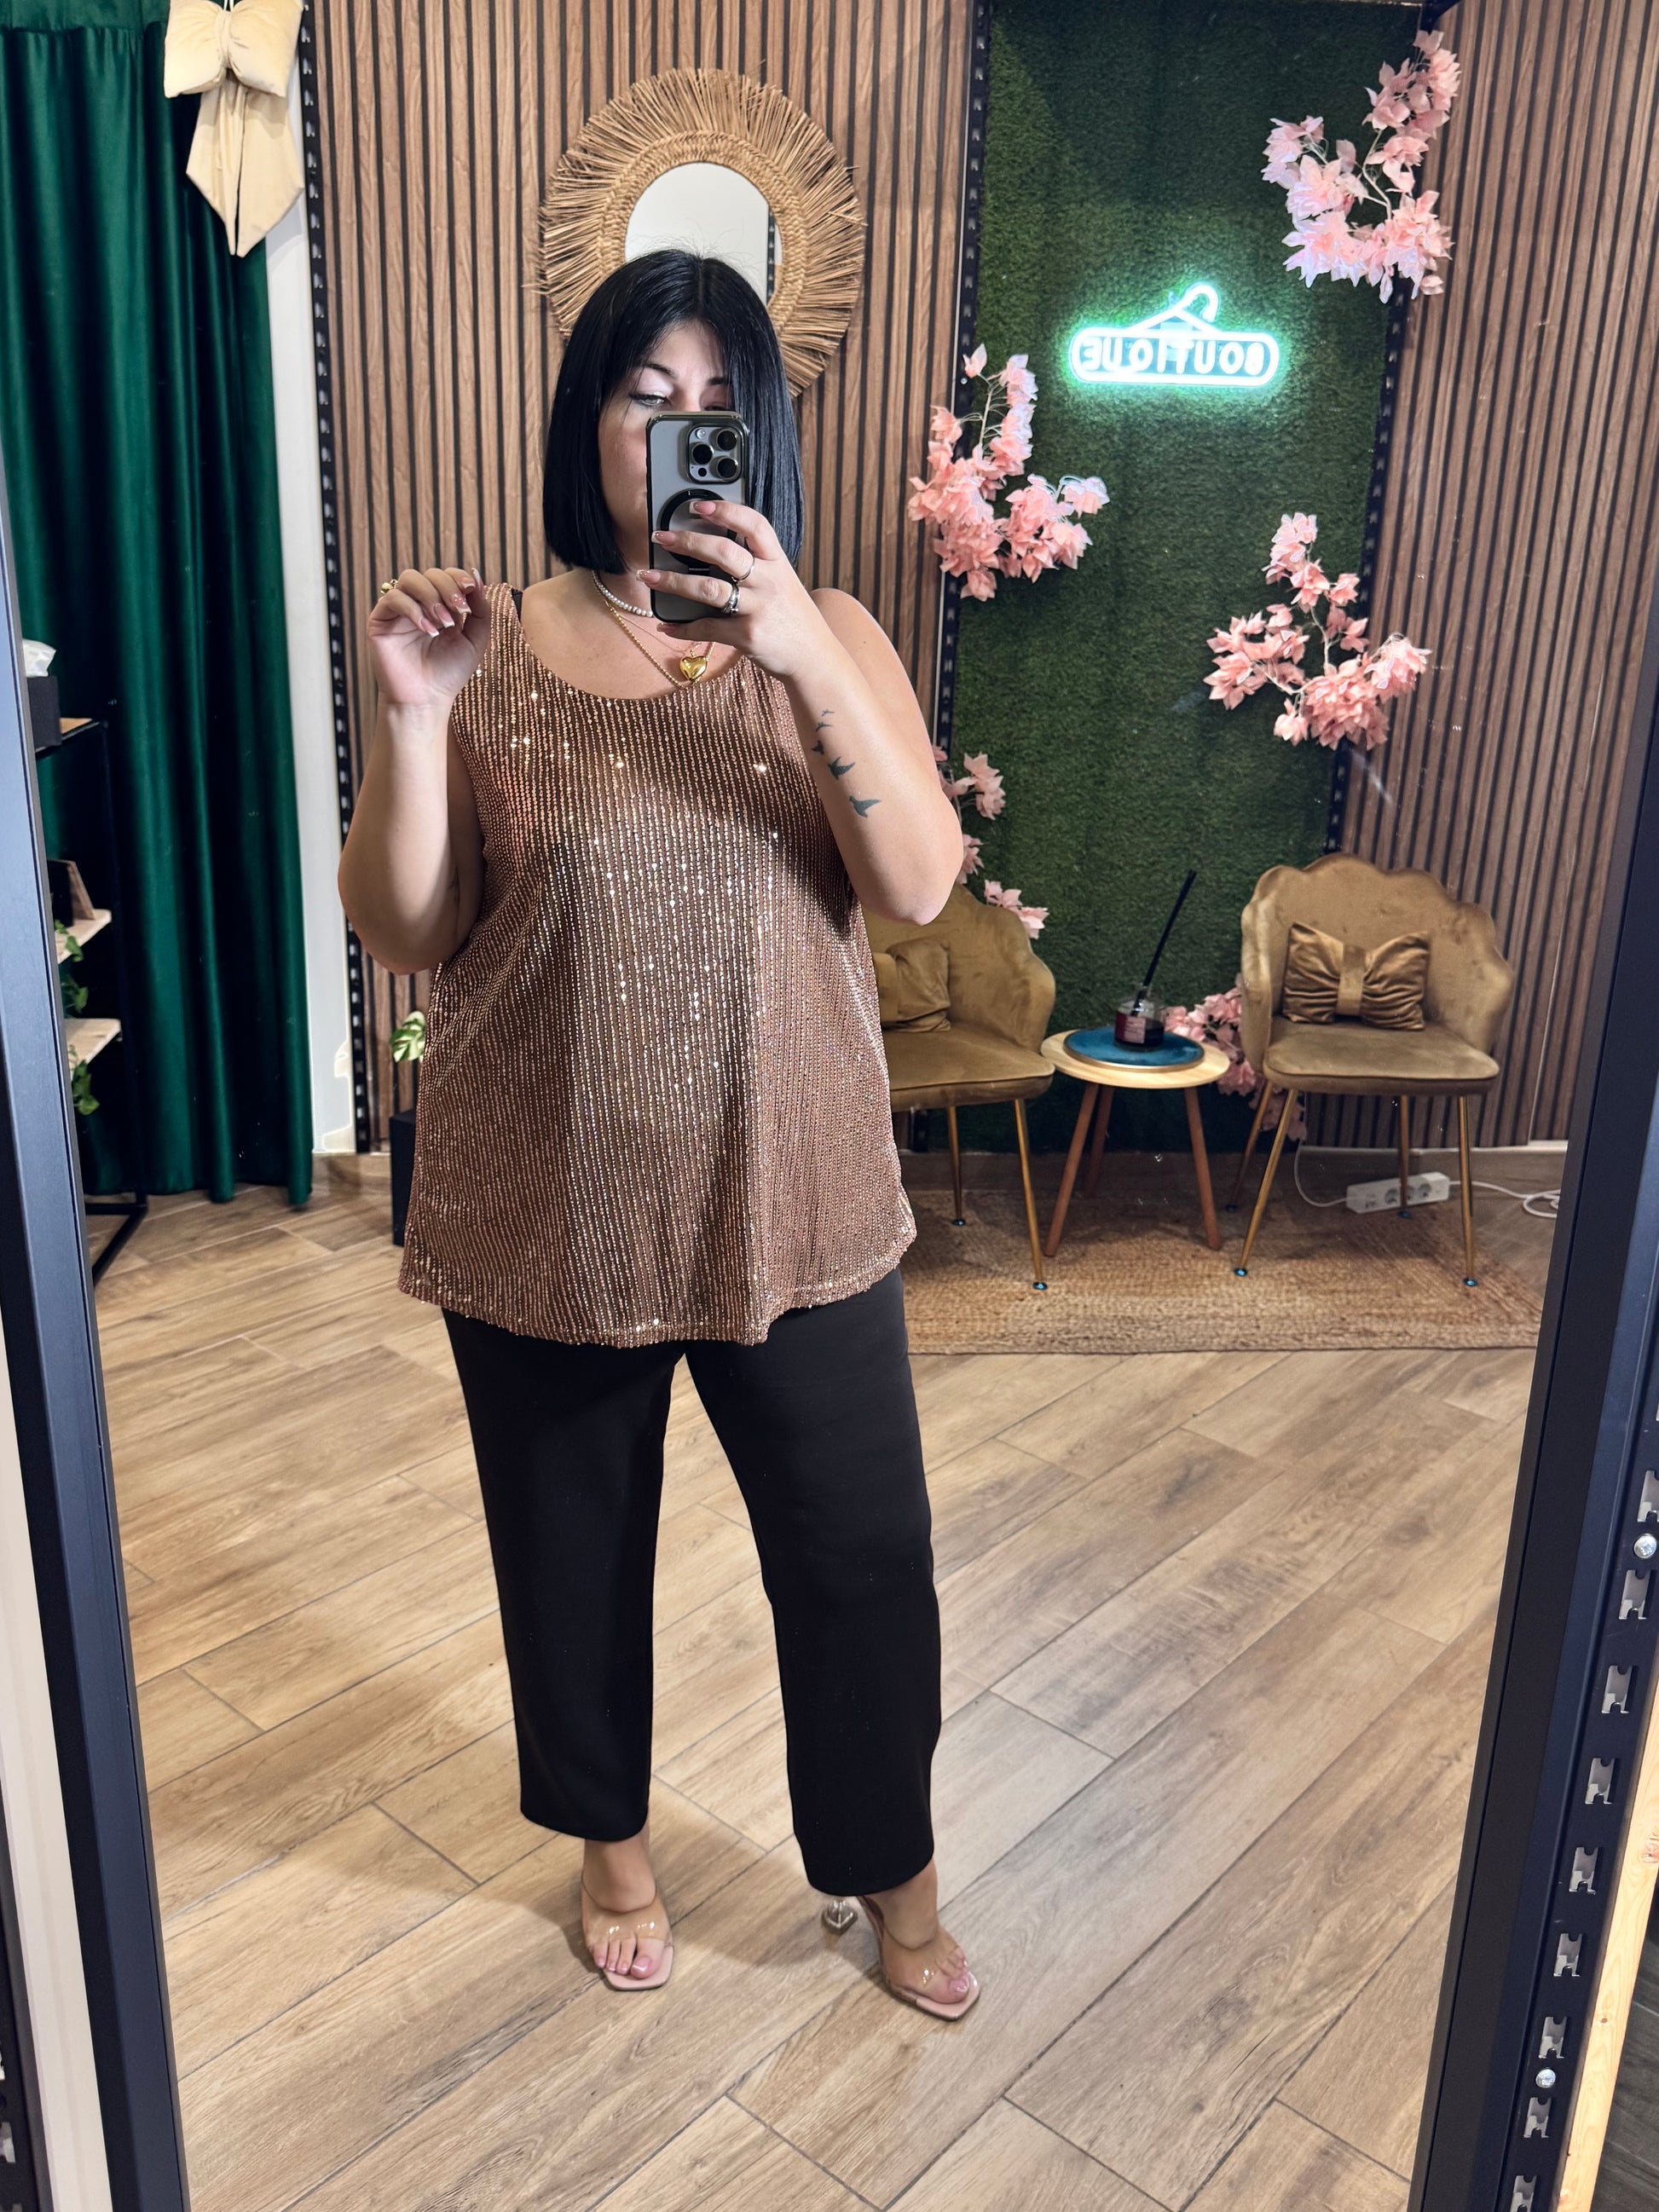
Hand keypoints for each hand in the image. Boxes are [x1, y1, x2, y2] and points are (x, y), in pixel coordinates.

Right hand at [367, 566, 490, 709]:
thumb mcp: (475, 639)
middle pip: (430, 573)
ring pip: (410, 578)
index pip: (447, 575)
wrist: (426, 700)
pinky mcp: (380, 620)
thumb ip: (481, 609)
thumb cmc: (449, 673)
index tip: (472, 590)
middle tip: (459, 611)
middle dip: (448, 588)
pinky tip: (427, 630)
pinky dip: (413, 610)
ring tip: (443, 623)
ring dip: (431, 596)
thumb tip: (476, 577)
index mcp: (440, 605)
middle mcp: (418, 603)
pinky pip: (393, 599)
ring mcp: (398, 610)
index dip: (459, 577)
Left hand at [640, 503, 826, 681]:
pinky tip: (666, 624)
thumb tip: (713, 547)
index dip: (726, 510)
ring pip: (708, 589)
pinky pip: (707, 629)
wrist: (814, 658)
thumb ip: (757, 564)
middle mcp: (768, 581)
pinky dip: (682, 627)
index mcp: (777, 562)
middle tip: (660, 537)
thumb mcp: (783, 582)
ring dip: (672, 581)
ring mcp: (757, 609)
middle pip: (724, 552)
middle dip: (687, 541)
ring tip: (649, 576)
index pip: (754, 525)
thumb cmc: (792, 617)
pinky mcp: (747, 636)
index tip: (699, 504)